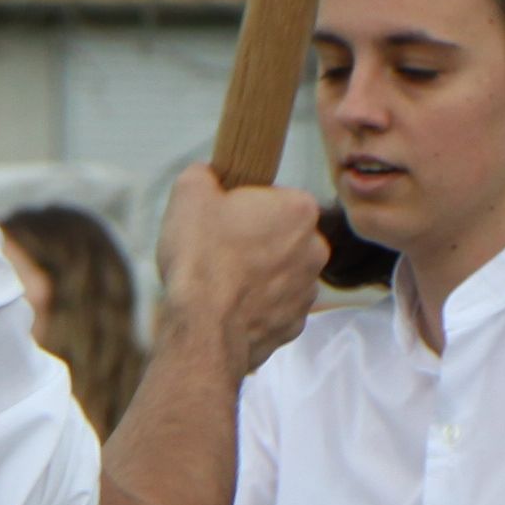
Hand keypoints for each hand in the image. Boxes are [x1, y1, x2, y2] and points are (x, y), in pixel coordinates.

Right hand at [154, 166, 326, 372]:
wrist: (204, 330)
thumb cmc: (202, 259)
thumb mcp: (189, 195)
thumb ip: (203, 174)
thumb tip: (207, 174)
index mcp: (299, 209)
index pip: (275, 197)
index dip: (245, 206)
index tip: (223, 219)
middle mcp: (315, 249)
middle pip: (282, 235)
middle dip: (256, 241)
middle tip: (219, 250)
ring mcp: (308, 290)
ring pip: (281, 273)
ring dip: (258, 275)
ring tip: (221, 283)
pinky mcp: (295, 325)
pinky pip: (276, 307)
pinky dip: (256, 307)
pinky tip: (230, 309)